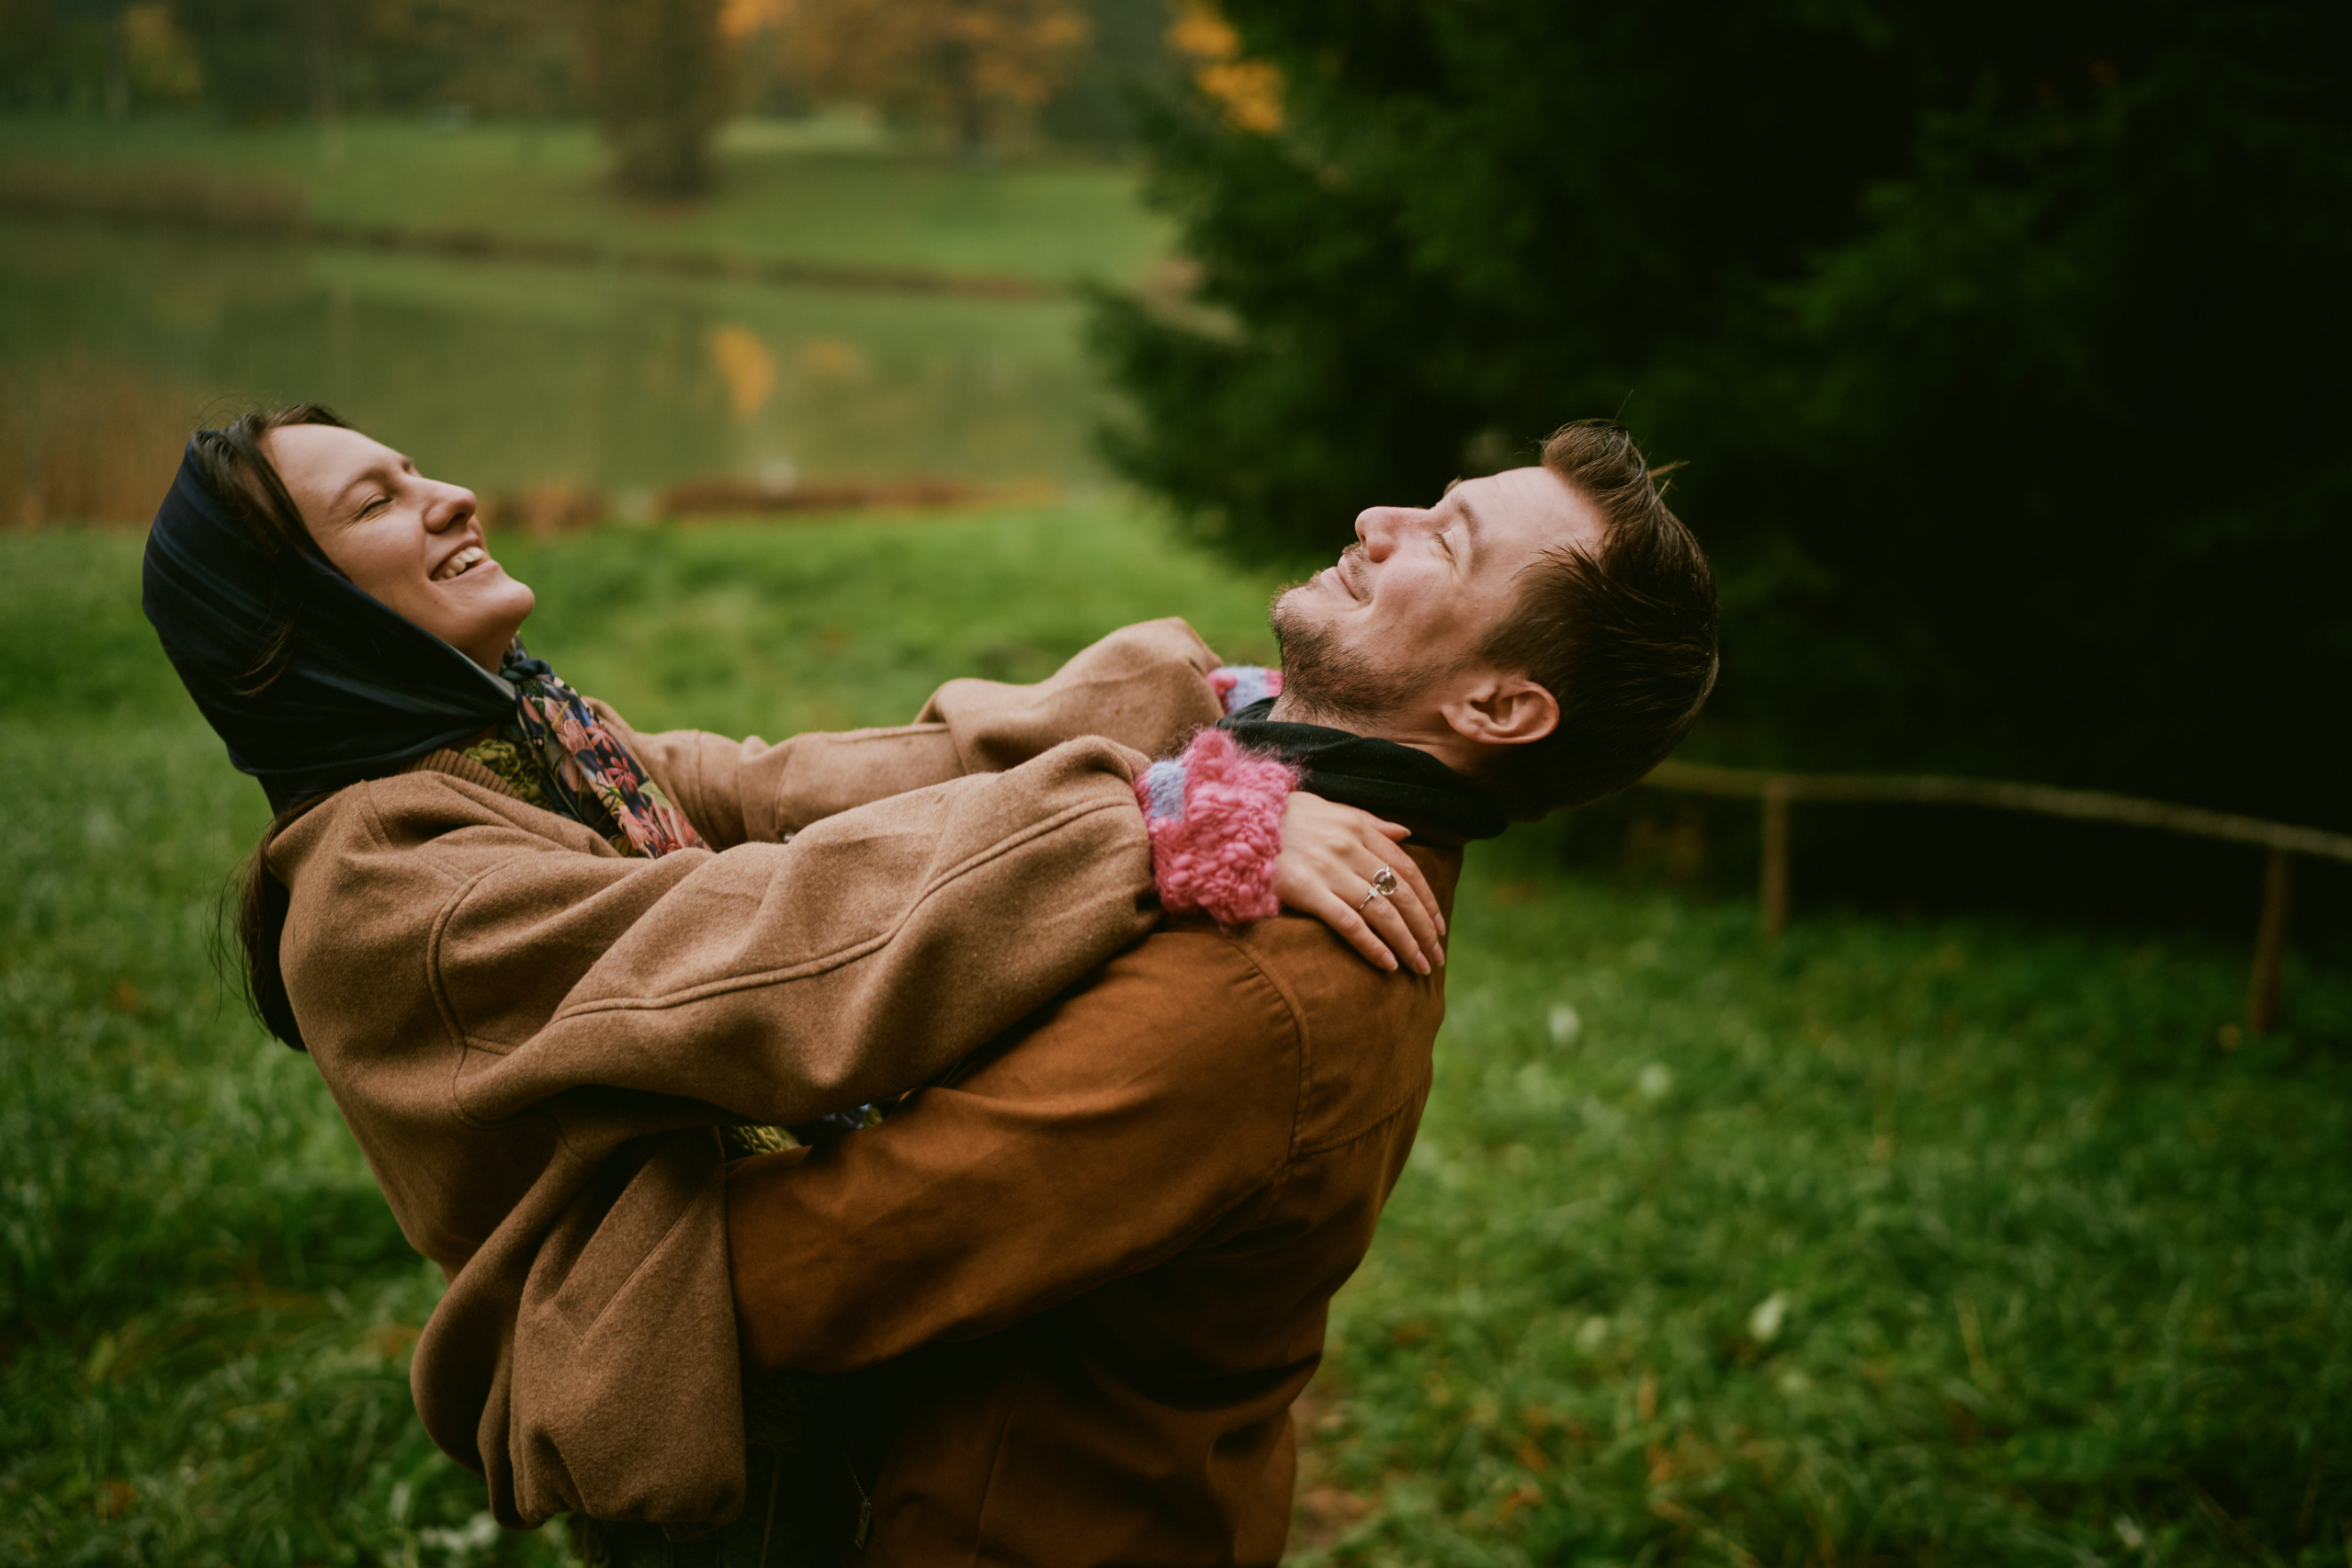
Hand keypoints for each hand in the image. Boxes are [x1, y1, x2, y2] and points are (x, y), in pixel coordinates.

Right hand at [1274, 791, 1445, 974]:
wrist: (1231, 821)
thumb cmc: (1277, 817)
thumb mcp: (1326, 807)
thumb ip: (1368, 820)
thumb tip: (1406, 832)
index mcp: (1357, 827)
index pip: (1407, 868)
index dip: (1427, 899)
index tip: (1438, 926)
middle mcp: (1349, 847)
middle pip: (1401, 893)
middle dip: (1424, 928)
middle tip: (1436, 956)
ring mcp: (1328, 869)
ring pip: (1382, 912)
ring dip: (1406, 943)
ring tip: (1419, 967)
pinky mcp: (1305, 891)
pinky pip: (1349, 923)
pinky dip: (1372, 945)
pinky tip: (1387, 964)